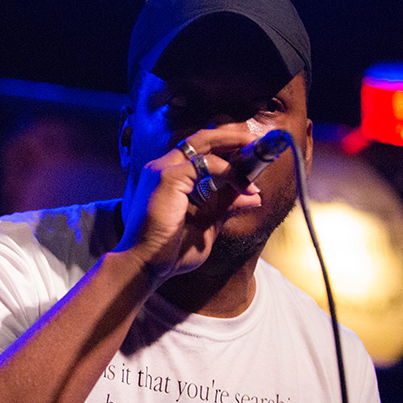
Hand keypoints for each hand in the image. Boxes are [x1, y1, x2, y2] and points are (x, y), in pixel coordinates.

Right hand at [115, 128, 261, 284]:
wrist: (146, 265)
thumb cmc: (169, 251)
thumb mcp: (207, 224)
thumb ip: (226, 206)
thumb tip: (254, 197)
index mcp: (169, 177)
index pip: (199, 150)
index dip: (225, 147)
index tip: (250, 154)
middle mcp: (163, 167)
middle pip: (201, 138)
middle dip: (232, 137)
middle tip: (256, 142)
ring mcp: (163, 169)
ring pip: (205, 145)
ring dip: (235, 152)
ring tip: (256, 166)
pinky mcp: (167, 177)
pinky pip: (205, 163)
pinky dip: (229, 172)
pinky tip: (243, 186)